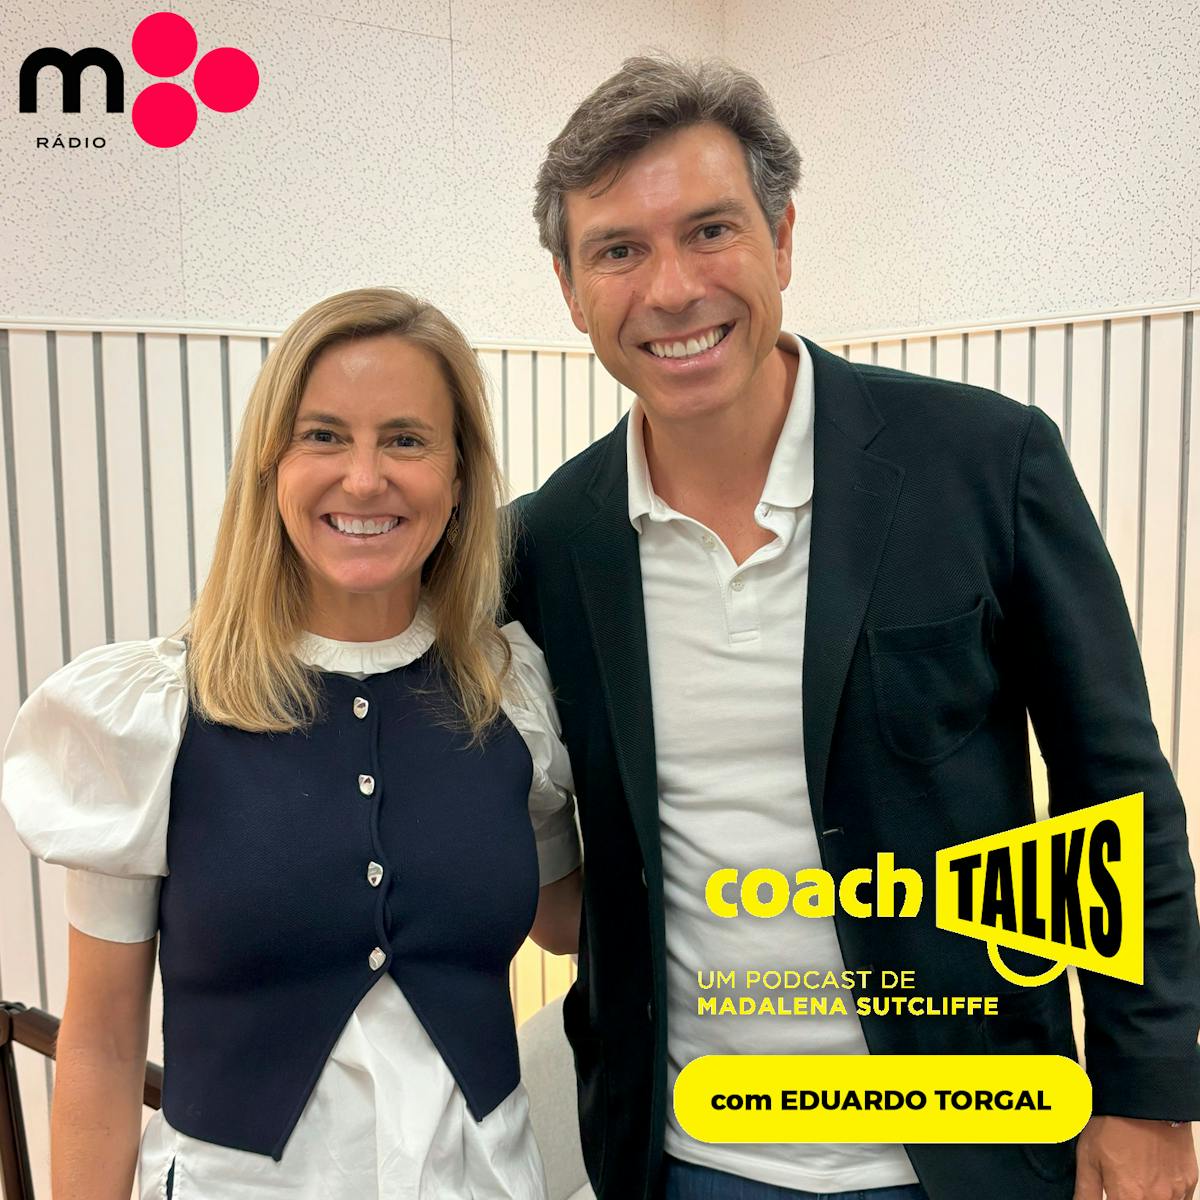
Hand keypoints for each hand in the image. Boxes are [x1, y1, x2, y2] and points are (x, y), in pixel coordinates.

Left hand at [1074, 1115, 1196, 1199]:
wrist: (1146, 1100)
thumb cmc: (1114, 1124)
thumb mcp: (1088, 1155)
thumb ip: (1086, 1191)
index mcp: (1127, 1196)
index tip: (1111, 1194)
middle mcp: (1154, 1199)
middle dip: (1129, 1197)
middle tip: (1123, 1181)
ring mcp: (1175, 1192)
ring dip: (1148, 1196)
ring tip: (1137, 1173)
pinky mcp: (1189, 1182)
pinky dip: (1166, 1194)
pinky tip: (1154, 1176)